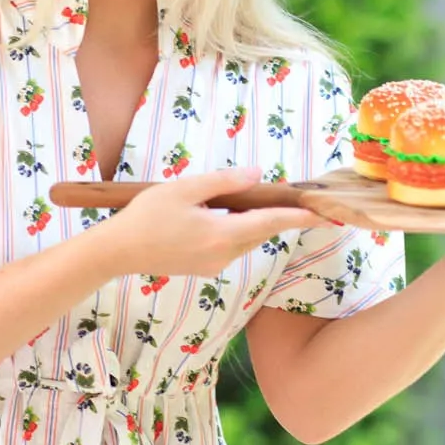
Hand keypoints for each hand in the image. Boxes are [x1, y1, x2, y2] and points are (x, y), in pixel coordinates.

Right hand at [101, 165, 328, 277]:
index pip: (270, 223)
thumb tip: (257, 176)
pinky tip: (216, 216)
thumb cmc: (147, 216)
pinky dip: (233, 230)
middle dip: (274, 215)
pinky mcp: (205, 268)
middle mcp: (223, 255)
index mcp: (221, 235)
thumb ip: (224, 182)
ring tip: (241, 201)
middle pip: (259, 232)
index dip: (298, 217)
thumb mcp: (185, 189)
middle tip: (291, 196)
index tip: (325, 214)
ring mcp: (214, 265)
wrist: (119, 251)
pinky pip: (230, 246)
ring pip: (245, 240)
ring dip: (250, 222)